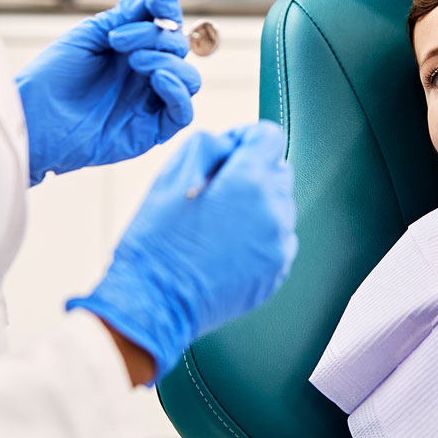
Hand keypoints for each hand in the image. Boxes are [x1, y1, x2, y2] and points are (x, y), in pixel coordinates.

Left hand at [16, 0, 200, 184]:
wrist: (37, 118)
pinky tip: (158, 79)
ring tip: (134, 62)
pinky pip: (183, 112)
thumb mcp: (88, 36)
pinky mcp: (154, 129)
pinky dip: (178, 92)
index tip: (157, 3)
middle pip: (178, 47)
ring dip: (167, 62)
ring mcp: (152, 101)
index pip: (166, 24)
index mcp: (133, 48)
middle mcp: (147, 73)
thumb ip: (123, 16)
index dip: (168, 9)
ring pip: (189, 78)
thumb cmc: (55, 77)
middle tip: (118, 41)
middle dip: (154, 37)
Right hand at [67, 121, 297, 381]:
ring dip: (258, 206)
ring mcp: (279, 244)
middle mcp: (274, 211)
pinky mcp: (278, 271)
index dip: (246, 137)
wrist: (156, 300)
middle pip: (278, 172)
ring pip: (281, 207)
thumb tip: (231, 144)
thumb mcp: (170, 175)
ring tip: (220, 223)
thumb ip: (208, 145)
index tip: (228, 151)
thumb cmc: (157, 239)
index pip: (269, 137)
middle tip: (216, 190)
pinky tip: (229, 246)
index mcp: (248, 181)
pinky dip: (261, 236)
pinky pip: (280, 240)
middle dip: (252, 172)